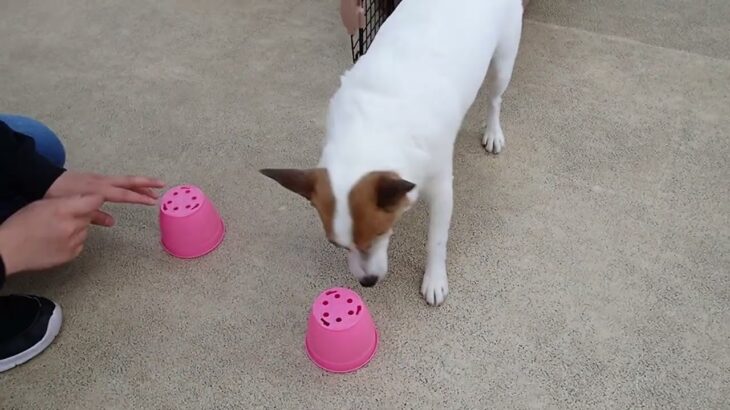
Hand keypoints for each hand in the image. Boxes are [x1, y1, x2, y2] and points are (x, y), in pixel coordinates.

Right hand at [0, 195, 104, 274]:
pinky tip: (58, 240)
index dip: (94, 199)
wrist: (10, 250)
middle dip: (81, 214)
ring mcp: (73, 242)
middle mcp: (71, 226)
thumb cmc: (22, 225)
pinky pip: (80, 243)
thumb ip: (66, 201)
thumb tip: (84, 200)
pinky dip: (73, 241)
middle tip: (64, 217)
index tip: (94, 200)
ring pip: (85, 230)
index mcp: (62, 210)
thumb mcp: (42, 204)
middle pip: (89, 216)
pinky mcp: (72, 254)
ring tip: (57, 230)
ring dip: (77, 228)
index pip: (94, 201)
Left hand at [46, 171, 163, 225]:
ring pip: (124, 181)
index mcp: (98, 189)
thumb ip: (94, 215)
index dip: (138, 197)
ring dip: (139, 185)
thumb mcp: (74, 207)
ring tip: (153, 191)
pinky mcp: (96, 179)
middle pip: (128, 181)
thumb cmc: (58, 195)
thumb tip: (113, 221)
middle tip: (163, 185)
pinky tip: (132, 191)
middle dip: (146, 183)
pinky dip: (128, 185)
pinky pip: (117, 182)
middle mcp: (102, 181)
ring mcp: (99, 178)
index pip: (123, 194)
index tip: (152, 201)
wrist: (43, 179)